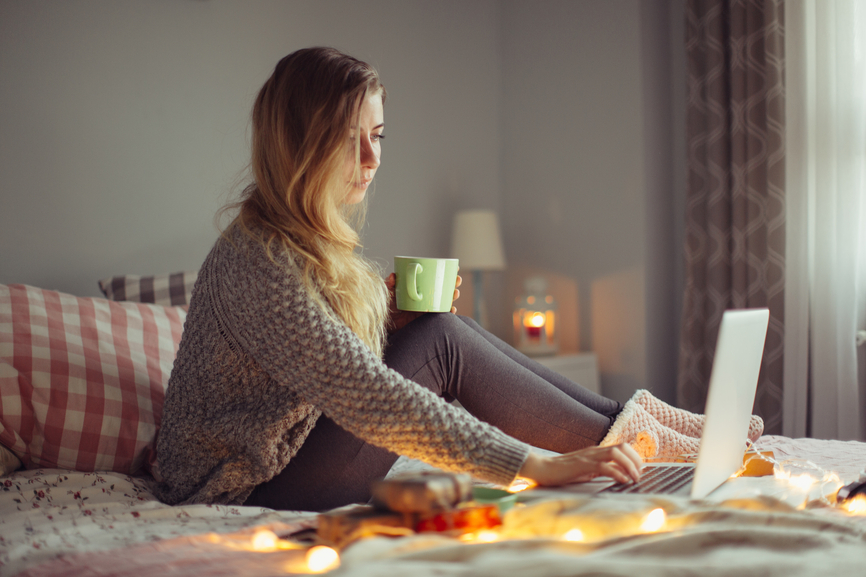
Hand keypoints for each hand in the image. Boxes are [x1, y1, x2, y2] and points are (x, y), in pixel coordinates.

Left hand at [385, 272, 461, 332]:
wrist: (387, 327)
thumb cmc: (386, 309)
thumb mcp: (387, 295)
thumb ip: (388, 286)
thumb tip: (394, 276)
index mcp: (419, 290)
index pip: (435, 280)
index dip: (446, 274)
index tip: (455, 268)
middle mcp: (426, 299)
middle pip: (444, 290)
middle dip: (453, 284)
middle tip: (457, 280)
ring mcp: (428, 310)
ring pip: (445, 302)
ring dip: (453, 297)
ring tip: (455, 293)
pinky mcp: (428, 321)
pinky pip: (441, 317)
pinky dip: (448, 313)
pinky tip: (452, 309)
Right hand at [517, 443, 642, 485]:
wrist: (542, 469)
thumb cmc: (563, 472)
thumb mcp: (587, 470)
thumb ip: (602, 470)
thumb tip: (620, 474)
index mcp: (596, 451)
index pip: (622, 447)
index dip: (634, 457)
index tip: (639, 470)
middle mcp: (594, 451)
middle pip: (622, 447)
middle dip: (635, 460)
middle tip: (639, 475)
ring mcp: (588, 456)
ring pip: (615, 453)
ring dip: (629, 465)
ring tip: (634, 478)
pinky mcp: (581, 465)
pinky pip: (603, 466)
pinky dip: (616, 472)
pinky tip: (622, 481)